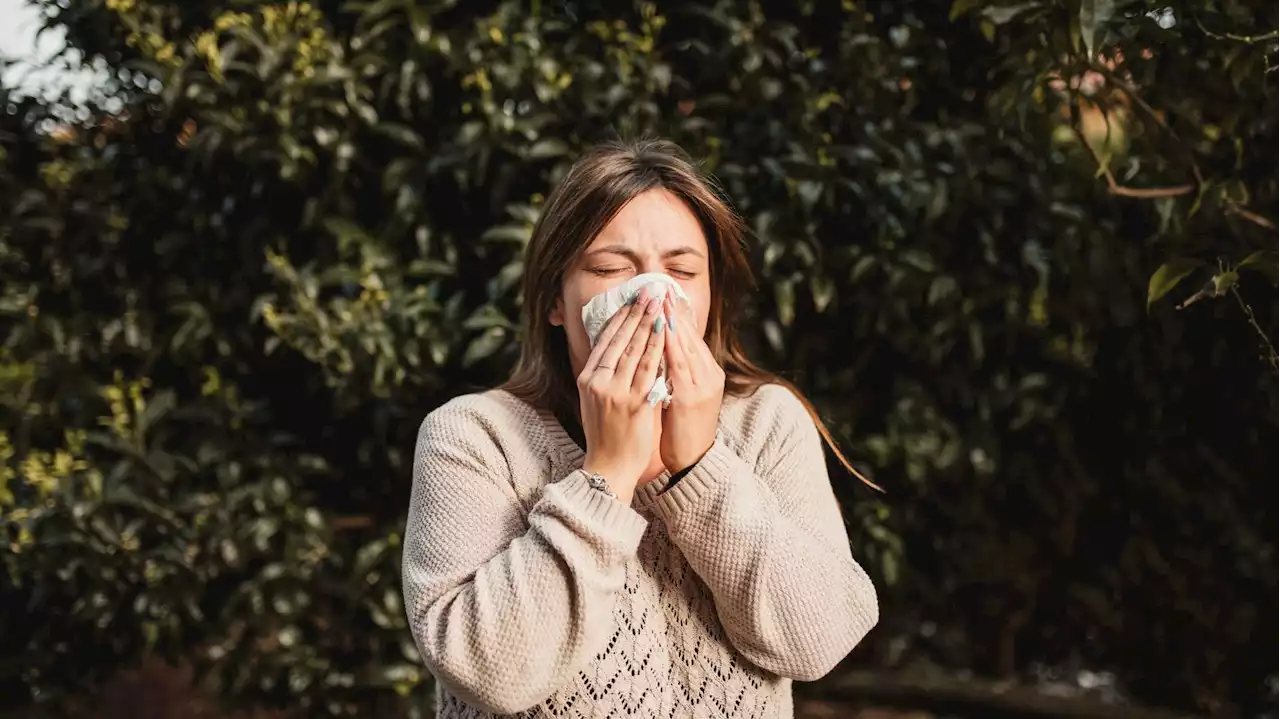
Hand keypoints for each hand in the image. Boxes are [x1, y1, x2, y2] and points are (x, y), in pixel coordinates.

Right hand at [578, 290, 666, 502]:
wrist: (609, 466)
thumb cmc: (606, 434)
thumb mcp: (596, 400)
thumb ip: (605, 375)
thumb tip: (616, 349)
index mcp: (587, 379)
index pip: (604, 340)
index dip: (620, 317)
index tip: (631, 298)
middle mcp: (598, 381)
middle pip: (619, 339)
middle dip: (636, 312)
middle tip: (649, 291)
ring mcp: (615, 391)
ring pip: (634, 349)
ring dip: (648, 322)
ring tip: (659, 302)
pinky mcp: (633, 402)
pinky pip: (648, 369)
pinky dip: (657, 347)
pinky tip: (665, 331)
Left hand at [660, 294, 724, 472]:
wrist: (694, 462)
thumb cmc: (684, 430)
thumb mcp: (682, 395)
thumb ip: (676, 372)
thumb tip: (660, 349)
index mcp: (707, 373)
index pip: (692, 337)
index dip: (679, 314)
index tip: (666, 293)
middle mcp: (709, 375)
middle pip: (691, 336)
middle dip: (675, 311)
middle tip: (661, 287)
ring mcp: (702, 385)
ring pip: (686, 346)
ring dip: (673, 322)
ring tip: (661, 300)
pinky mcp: (692, 397)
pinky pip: (680, 365)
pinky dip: (671, 346)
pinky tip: (662, 331)